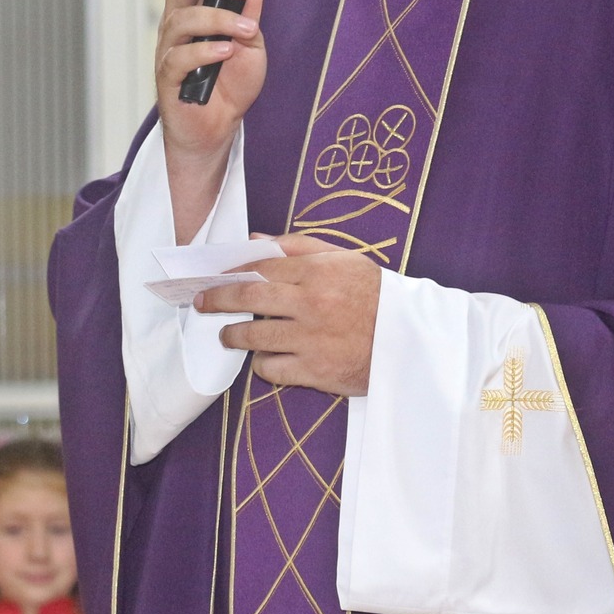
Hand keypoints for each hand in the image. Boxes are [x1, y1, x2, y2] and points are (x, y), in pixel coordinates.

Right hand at [155, 0, 268, 241]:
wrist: (219, 129)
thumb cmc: (231, 84)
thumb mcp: (253, 43)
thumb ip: (253, 11)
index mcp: (197, 8)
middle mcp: (178, 22)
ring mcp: (169, 48)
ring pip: (182, 18)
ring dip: (219, 19)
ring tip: (246, 31)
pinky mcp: (167, 77)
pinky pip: (179, 56)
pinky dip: (205, 50)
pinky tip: (226, 52)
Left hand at [195, 234, 379, 395]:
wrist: (411, 342)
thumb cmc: (376, 296)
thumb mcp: (346, 260)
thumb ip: (299, 247)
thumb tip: (256, 240)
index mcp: (319, 273)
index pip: (260, 268)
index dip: (232, 273)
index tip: (215, 278)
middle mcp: (311, 305)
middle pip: (248, 298)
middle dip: (217, 300)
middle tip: (202, 302)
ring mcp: (311, 340)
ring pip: (254, 337)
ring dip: (234, 336)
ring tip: (228, 335)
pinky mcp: (315, 372)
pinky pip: (272, 369)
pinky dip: (263, 364)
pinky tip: (265, 358)